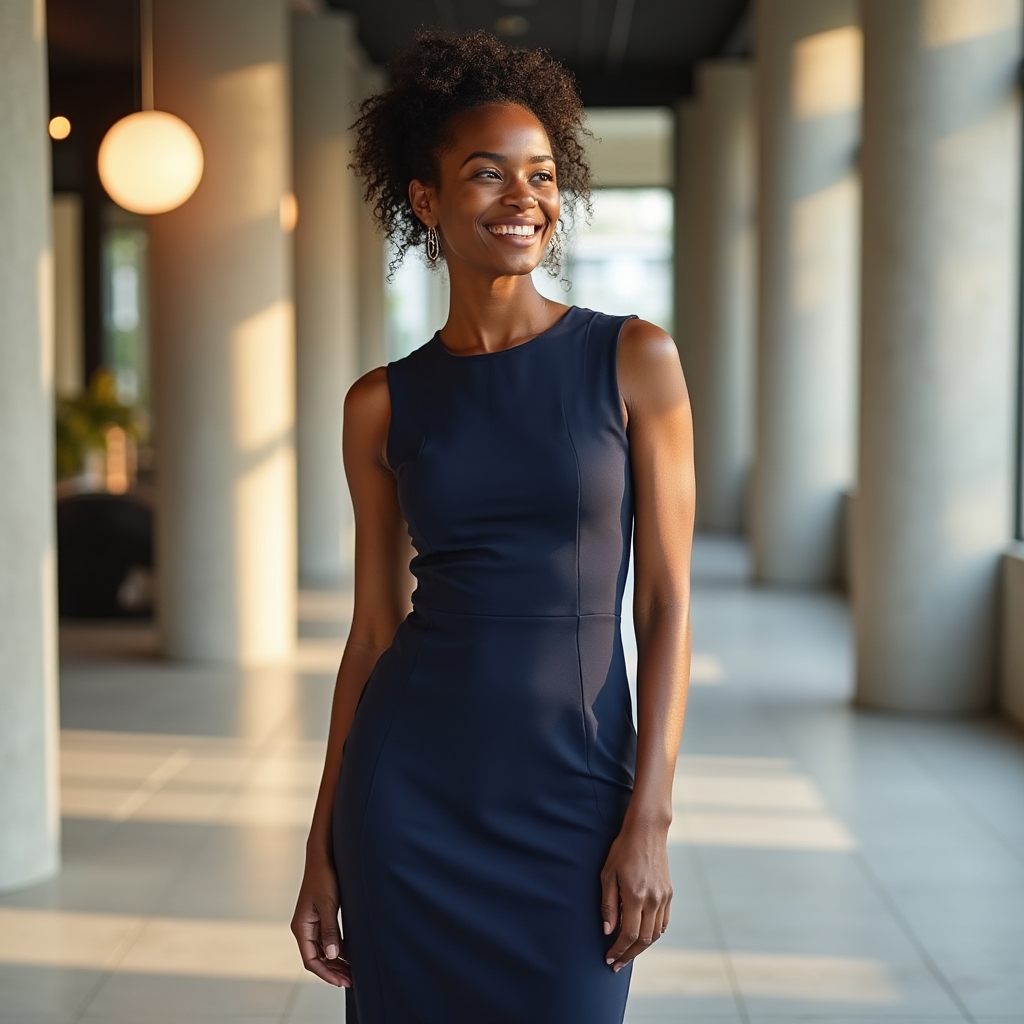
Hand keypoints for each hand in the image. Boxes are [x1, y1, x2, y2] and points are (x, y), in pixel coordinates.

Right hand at [291, 855, 351, 987]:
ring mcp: (311, 923)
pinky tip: (349, 953)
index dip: (326, 973)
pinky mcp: (319, 916)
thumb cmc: (323, 877)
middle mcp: (304, 927)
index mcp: (301, 927)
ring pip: (322, 950)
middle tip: (351, 980)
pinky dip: (337, 948)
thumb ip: (330, 931)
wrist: (322, 856)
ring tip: (352, 970)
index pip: (311, 960)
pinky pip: (326, 939)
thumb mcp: (328, 905)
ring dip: (336, 961)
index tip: (342, 981)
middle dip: (333, 970)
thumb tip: (333, 955)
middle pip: (317, 958)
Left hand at [600, 818, 672, 971]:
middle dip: (629, 955)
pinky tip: (642, 936)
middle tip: (616, 963)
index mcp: (635, 896)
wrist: (647, 832)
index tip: (609, 959)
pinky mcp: (669, 893)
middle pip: (643, 940)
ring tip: (627, 952)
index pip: (628, 934)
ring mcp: (663, 897)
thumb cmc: (622, 850)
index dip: (618, 951)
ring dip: (641, 947)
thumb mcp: (608, 874)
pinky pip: (663, 922)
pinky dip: (653, 934)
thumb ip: (608, 904)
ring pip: (655, 934)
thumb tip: (608, 931)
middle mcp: (652, 900)